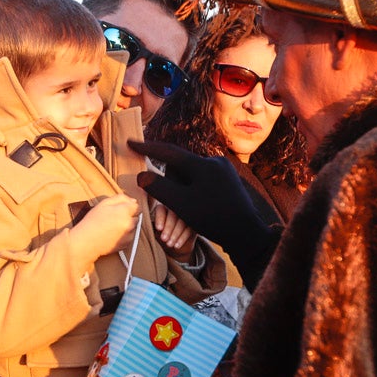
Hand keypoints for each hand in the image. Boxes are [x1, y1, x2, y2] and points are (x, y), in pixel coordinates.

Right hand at [71, 194, 139, 265]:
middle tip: (115, 218)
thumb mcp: (104, 203)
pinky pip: (130, 236)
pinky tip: (113, 234)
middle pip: (137, 216)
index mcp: (125, 211)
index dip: (129, 206)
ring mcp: (129, 234)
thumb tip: (133, 200)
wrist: (87, 241)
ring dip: (128, 225)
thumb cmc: (93, 221)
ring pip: (134, 226)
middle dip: (129, 216)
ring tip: (113, 226)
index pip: (137, 206)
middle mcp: (130, 223)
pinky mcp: (127, 244)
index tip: (121, 209)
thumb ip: (121, 198)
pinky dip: (125, 234)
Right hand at [130, 140, 280, 287]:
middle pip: (180, 165)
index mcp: (202, 163)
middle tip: (174, 203)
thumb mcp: (181, 204)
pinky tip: (197, 206)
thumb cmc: (213, 219)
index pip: (168, 152)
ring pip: (191, 174)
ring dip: (183, 188)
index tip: (129, 142)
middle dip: (171, 181)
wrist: (246, 233)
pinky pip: (203, 180)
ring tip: (187, 209)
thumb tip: (141, 176)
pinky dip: (194, 190)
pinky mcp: (229, 180)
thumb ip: (159, 188)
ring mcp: (224, 170)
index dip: (146, 147)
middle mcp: (214, 161)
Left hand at [152, 203, 194, 260]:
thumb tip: (140, 225)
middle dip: (168, 228)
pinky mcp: (193, 224)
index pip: (161, 209)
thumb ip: (148, 226)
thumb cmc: (160, 237)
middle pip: (173, 215)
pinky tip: (177, 245)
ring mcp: (185, 217)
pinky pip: (189, 229)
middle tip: (164, 239)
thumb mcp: (152, 232)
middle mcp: (174, 211)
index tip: (159, 228)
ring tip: (170, 244)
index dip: (160, 218)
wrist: (173, 246)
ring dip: (175, 234)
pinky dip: (182, 238)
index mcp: (162, 209)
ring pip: (182, 222)